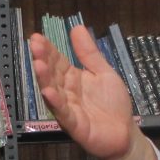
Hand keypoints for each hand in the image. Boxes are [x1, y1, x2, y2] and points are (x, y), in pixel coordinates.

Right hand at [29, 26, 139, 159]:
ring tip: (38, 64)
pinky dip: (56, 103)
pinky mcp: (75, 125)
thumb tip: (76, 27)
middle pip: (52, 75)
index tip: (37, 37)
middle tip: (35, 45)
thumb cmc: (113, 104)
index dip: (48, 50)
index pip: (57, 62)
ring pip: (54, 92)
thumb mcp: (103, 72)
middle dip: (43, 60)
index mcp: (73, 79)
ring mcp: (69, 109)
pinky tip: (49, 92)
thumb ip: (89, 53)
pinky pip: (64, 113)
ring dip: (45, 79)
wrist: (125, 132)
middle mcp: (66, 93)